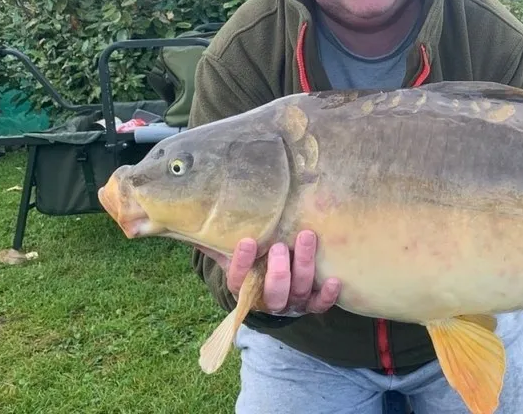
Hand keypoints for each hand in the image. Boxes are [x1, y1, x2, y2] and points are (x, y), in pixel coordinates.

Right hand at [197, 230, 340, 315]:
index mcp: (243, 288)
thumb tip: (187, 216)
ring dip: (304, 268)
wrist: (272, 285)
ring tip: (307, 238)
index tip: (248, 241)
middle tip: (282, 246)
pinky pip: (320, 305)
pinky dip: (327, 296)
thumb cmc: (252, 260)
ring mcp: (290, 303)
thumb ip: (213, 239)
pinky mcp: (311, 303)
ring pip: (298, 292)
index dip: (243, 263)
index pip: (239, 280)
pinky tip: (335, 280)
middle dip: (278, 271)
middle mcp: (267, 300)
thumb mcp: (231, 251)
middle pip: (273, 292)